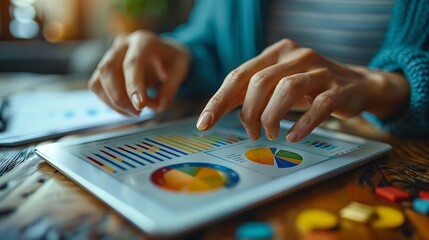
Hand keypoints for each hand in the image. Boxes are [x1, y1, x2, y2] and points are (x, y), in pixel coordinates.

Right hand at [88, 30, 189, 115]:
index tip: (140, 107)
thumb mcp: (181, 70)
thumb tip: (157, 106)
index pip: (133, 63)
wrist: (164, 52)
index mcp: (144, 40)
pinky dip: (108, 101)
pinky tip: (125, 108)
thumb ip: (170, 88)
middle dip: (120, 97)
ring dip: (113, 102)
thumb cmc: (171, 60)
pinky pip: (97, 86)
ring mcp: (110, 54)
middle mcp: (123, 44)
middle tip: (137, 113)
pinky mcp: (103, 67)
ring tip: (134, 112)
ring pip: (99, 79)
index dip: (133, 86)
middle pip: (108, 69)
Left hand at [196, 39, 408, 141]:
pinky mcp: (339, 89)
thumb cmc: (309, 87)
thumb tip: (216, 112)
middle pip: (259, 82)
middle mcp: (296, 56)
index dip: (219, 100)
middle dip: (248, 112)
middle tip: (252, 133)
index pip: (239, 75)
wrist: (358, 84)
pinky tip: (292, 136)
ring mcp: (319, 70)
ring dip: (271, 116)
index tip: (204, 123)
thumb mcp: (278, 84)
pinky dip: (303, 123)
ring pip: (286, 89)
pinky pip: (320, 106)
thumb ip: (251, 93)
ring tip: (269, 134)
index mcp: (275, 54)